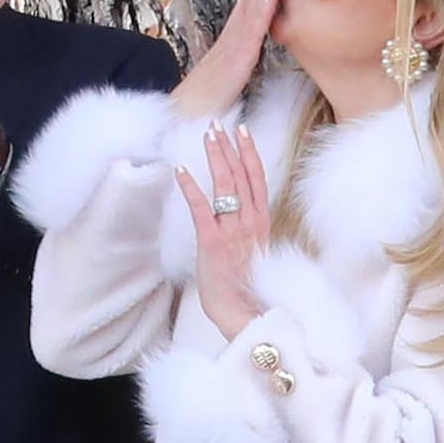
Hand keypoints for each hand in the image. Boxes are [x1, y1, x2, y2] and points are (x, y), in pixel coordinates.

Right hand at [168, 0, 289, 117]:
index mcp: (228, 49)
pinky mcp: (236, 59)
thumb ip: (232, 69)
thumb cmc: (199, 112)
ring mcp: (231, 48)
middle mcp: (228, 42)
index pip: (247, 12)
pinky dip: (261, 6)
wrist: (177, 125)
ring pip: (251, 9)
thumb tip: (243, 53)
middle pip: (249, 2)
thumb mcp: (220, 86)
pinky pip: (252, 29)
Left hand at [182, 119, 276, 338]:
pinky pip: (202, 210)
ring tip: (207, 135)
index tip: (243, 133)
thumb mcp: (252, 258)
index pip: (257, 182)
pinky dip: (192, 189)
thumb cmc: (247, 293)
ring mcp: (233, 233)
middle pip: (243, 177)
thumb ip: (248, 237)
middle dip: (230, 148)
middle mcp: (251, 224)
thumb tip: (240, 225)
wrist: (246, 318)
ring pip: (227, 186)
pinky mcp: (213, 244)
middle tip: (219, 124)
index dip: (249, 156)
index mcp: (261, 226)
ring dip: (216, 158)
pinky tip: (182, 171)